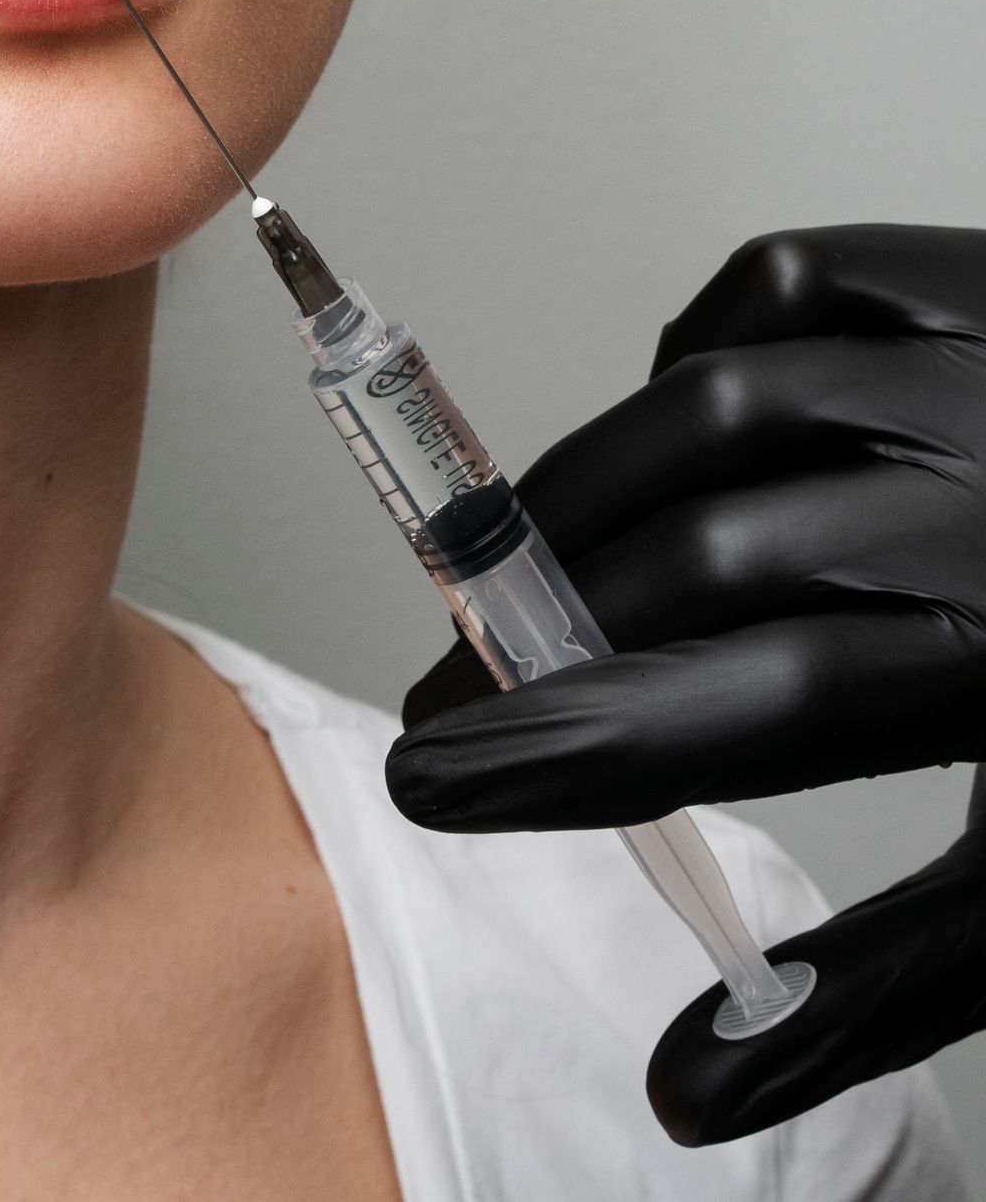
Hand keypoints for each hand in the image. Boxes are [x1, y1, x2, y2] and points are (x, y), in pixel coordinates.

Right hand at [382, 226, 985, 1144]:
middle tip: (460, 695)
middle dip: (549, 637)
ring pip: (714, 402)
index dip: (571, 748)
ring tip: (537, 571)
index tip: (432, 778)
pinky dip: (695, 343)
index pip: (755, 706)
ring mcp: (983, 365)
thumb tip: (693, 1084)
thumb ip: (878, 981)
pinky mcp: (971, 279)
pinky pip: (783, 280)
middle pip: (709, 560)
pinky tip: (675, 429)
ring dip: (590, 492)